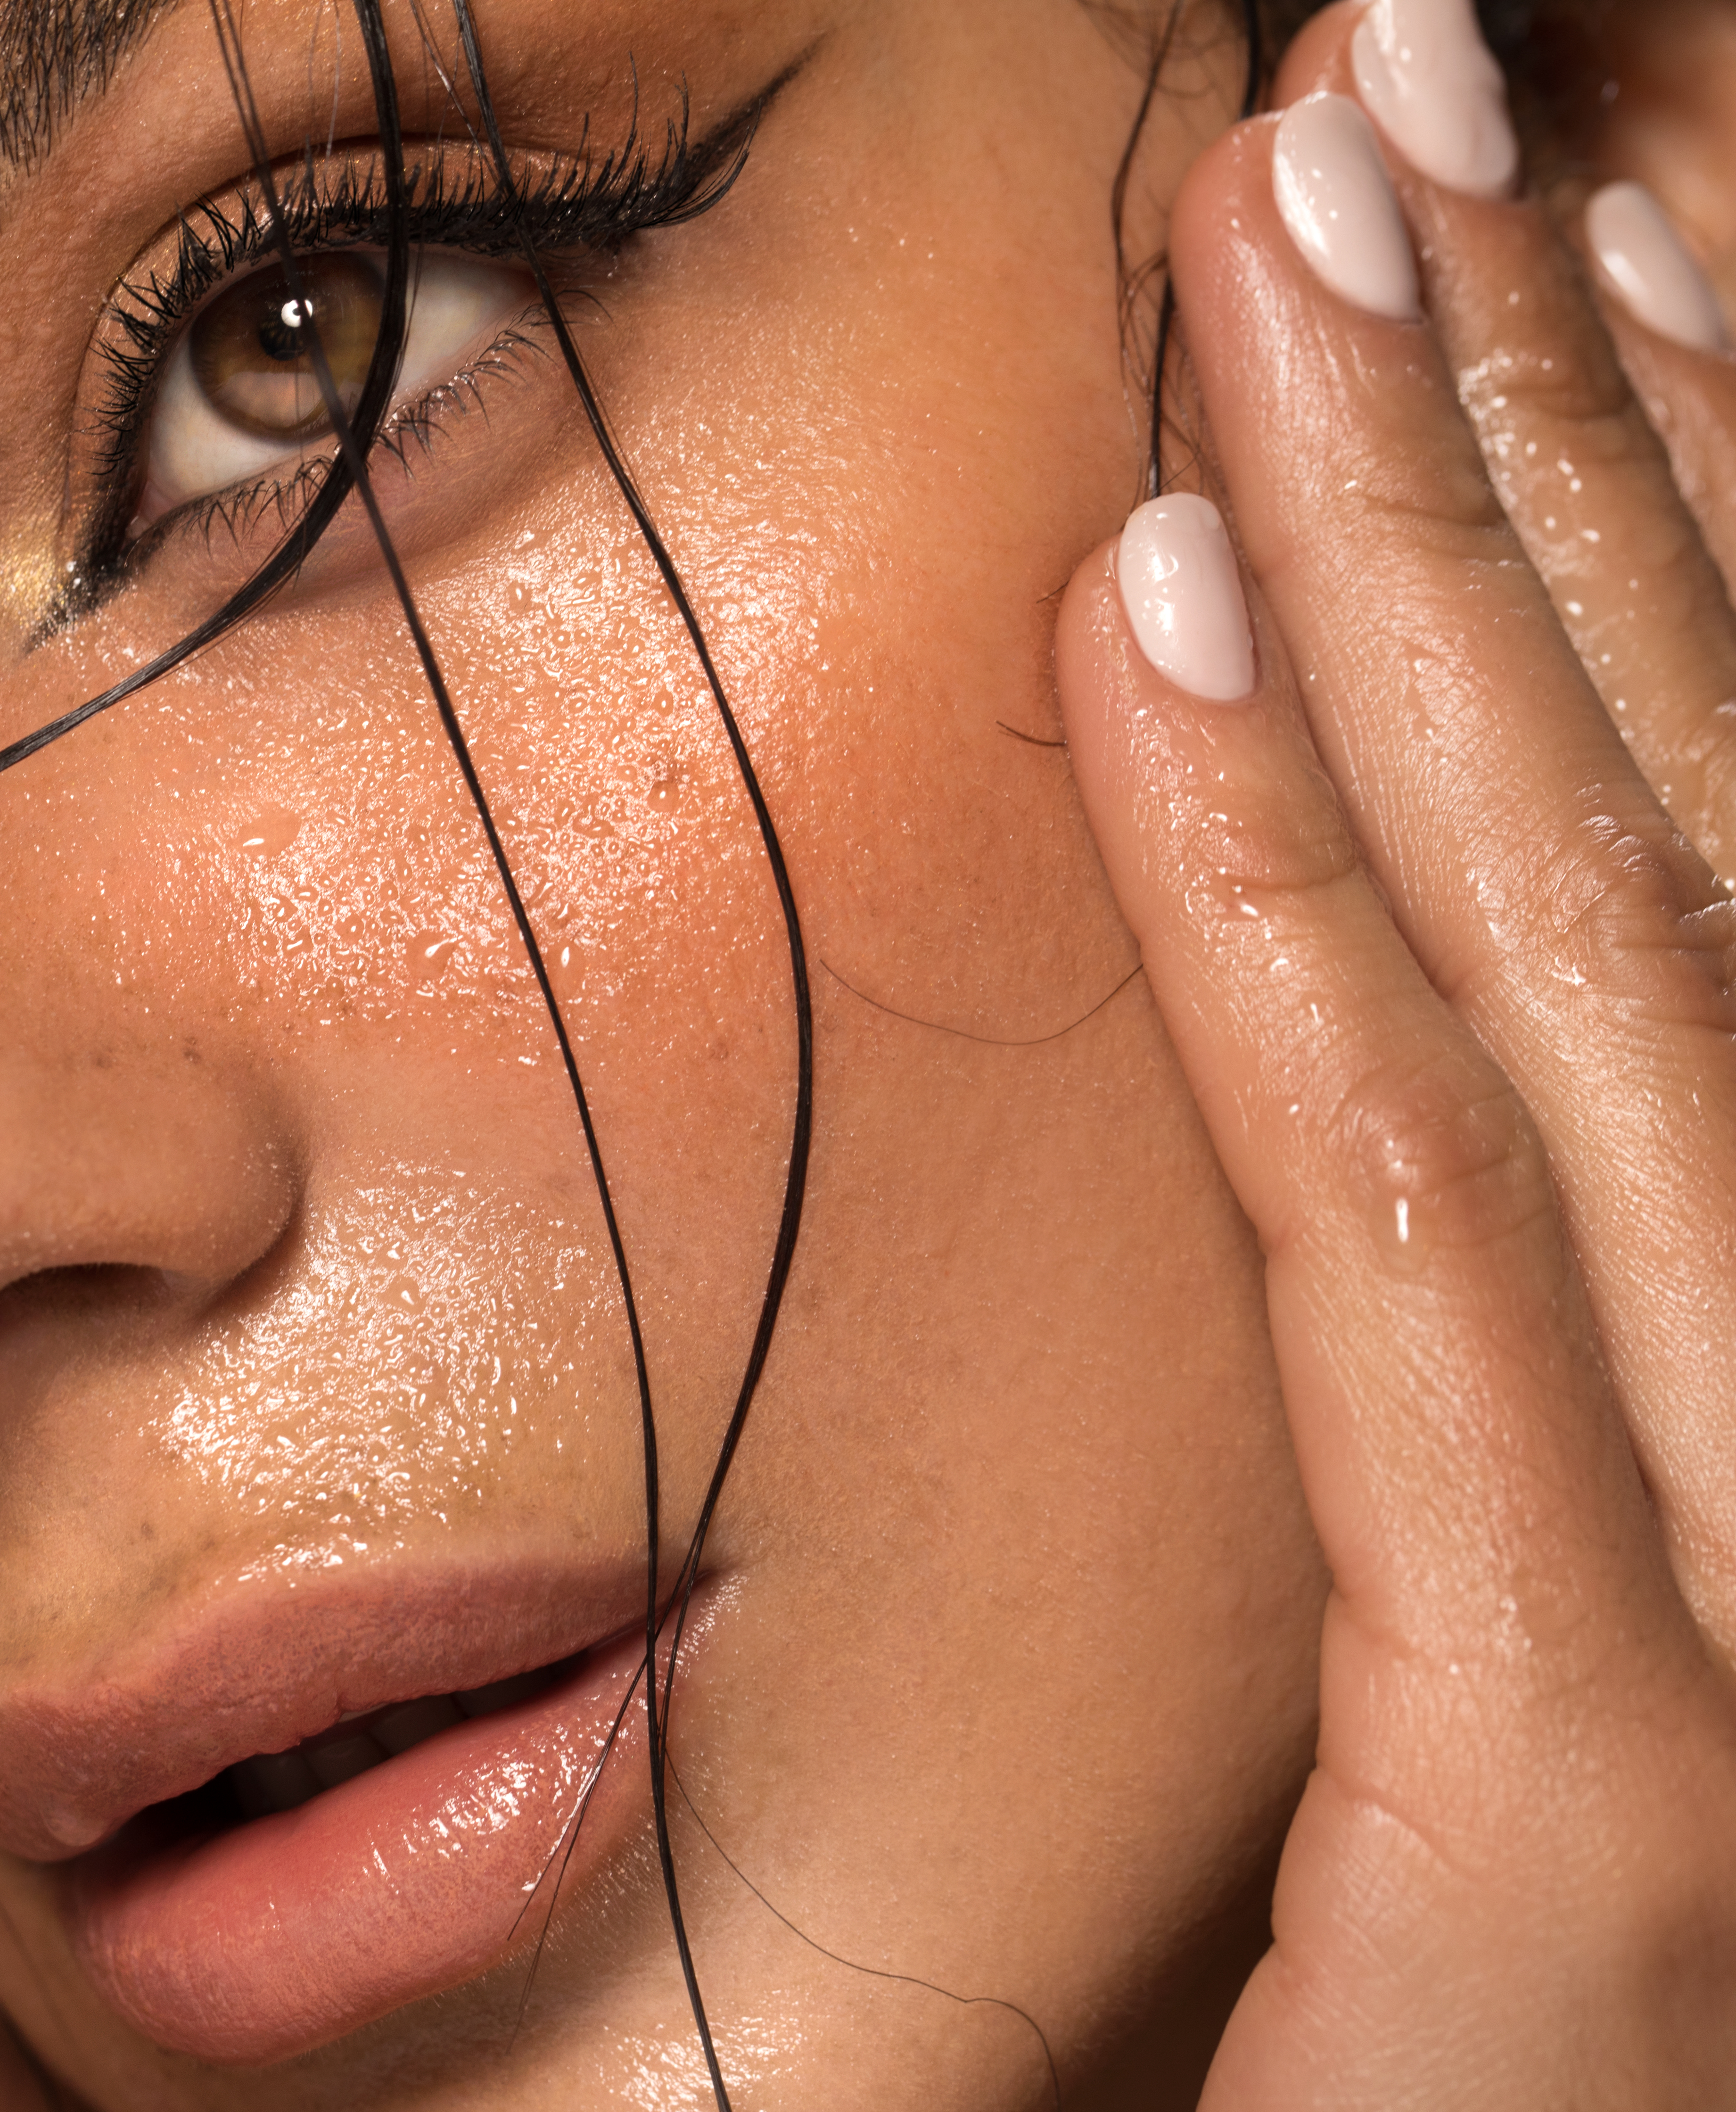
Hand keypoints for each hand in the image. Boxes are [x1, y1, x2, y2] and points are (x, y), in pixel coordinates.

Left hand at [1058, 2, 1735, 2100]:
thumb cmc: (1408, 2062)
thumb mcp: (1493, 1649)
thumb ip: (1496, 1335)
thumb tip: (1393, 1027)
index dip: (1687, 533)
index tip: (1567, 254)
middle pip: (1711, 862)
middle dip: (1563, 447)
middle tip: (1400, 106)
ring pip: (1604, 990)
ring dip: (1447, 565)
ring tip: (1306, 226)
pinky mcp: (1608, 1842)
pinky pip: (1416, 1278)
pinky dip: (1294, 931)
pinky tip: (1154, 625)